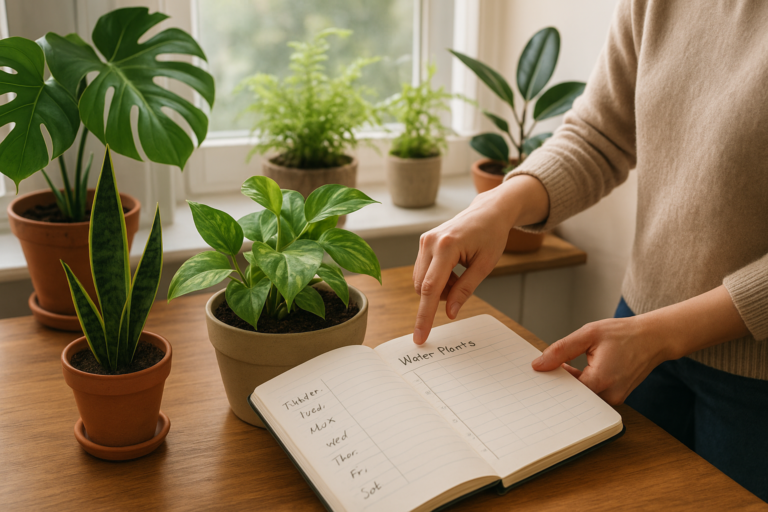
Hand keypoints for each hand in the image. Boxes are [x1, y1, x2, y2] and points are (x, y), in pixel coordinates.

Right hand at [412, 175, 549, 343]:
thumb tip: (449, 312)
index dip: (424, 316)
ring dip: (438, 287)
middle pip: (422, 287)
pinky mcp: (424, 242)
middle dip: (439, 296)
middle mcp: (430, 242)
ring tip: (460, 274)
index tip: (419, 336)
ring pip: (421, 280)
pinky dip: (437, 278)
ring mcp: (424, 241)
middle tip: (461, 287)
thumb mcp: (484, 266)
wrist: (489, 211)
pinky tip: (453, 269)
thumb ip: (465, 290)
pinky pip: (423, 271)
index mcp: (447, 246)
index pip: (430, 289)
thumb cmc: (491, 235)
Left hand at [531, 316, 668, 404]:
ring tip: (569, 364)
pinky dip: (585, 383)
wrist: (654, 338)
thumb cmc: (624, 334)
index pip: (564, 391)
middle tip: (552, 366)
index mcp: (600, 380)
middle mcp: (609, 395)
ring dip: (573, 382)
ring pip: (583, 396)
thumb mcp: (588, 334)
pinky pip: (594, 393)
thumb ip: (561, 350)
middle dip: (561, 382)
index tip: (543, 370)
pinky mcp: (617, 396)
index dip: (551, 381)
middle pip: (573, 396)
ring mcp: (615, 398)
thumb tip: (539, 364)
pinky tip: (582, 368)